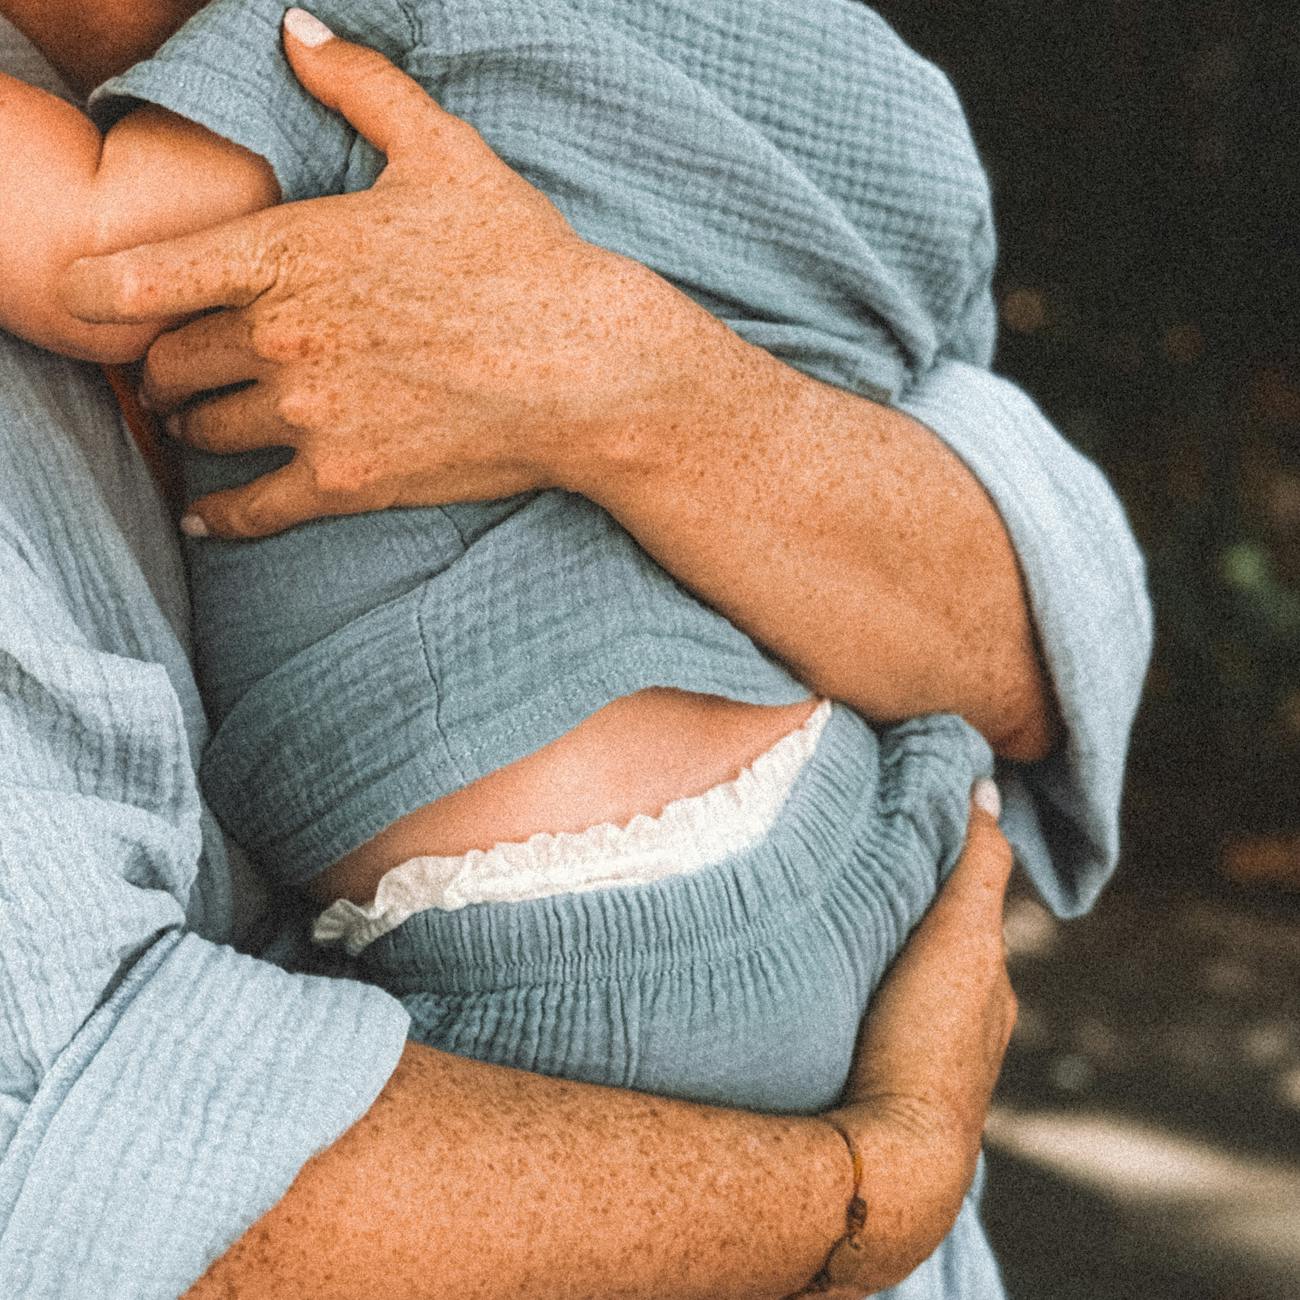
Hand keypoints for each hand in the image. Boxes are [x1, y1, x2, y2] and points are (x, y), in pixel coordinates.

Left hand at [61, 10, 689, 538]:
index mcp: (289, 252)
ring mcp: (310, 416)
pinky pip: (248, 511)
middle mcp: (282, 338)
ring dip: (198, 426)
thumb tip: (294, 27)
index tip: (78, 303)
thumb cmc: (523, 260)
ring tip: (207, 423)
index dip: (93, 293)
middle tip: (178, 369)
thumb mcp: (445, 154)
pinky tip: (206, 517)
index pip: (143, 277)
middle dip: (164, 366)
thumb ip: (359, 87)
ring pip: (205, 431)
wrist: (588, 370)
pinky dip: (218, 517)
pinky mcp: (345, 481)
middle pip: (167, 364)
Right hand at [798, 780, 1017, 1296]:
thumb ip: (976, 863)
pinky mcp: (882, 1089)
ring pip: (908, 990)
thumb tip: (989, 787)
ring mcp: (927, 1065)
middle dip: (910, 915)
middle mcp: (970, 1028)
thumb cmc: (927, 1042)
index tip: (902, 833)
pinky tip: (827, 989)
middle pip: (939, 952)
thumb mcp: (961, 936)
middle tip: (857, 874)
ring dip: (883, 959)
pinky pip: (880, 1024)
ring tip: (833, 926)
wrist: (889, 1158)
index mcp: (990, 986)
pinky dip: (866, 997)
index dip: (942, 871)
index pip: (972, 910)